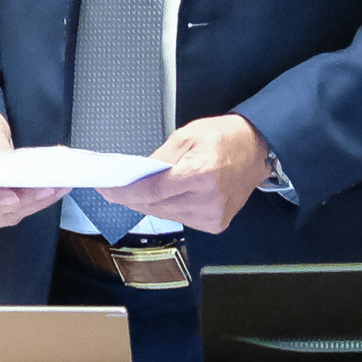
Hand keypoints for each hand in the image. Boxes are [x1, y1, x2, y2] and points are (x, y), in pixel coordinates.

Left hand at [93, 113, 270, 233]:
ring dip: (146, 203)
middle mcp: (208, 200)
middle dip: (129, 197)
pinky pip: (179, 218)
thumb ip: (158, 160)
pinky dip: (165, 207)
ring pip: (164, 214)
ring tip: (131, 191)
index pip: (151, 190)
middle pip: (154, 205)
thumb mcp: (185, 137)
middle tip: (111, 189)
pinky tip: (158, 197)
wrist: (256, 149)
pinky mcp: (215, 224)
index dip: (124, 191)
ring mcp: (213, 216)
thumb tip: (134, 176)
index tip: (105, 189)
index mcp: (201, 174)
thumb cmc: (222, 137)